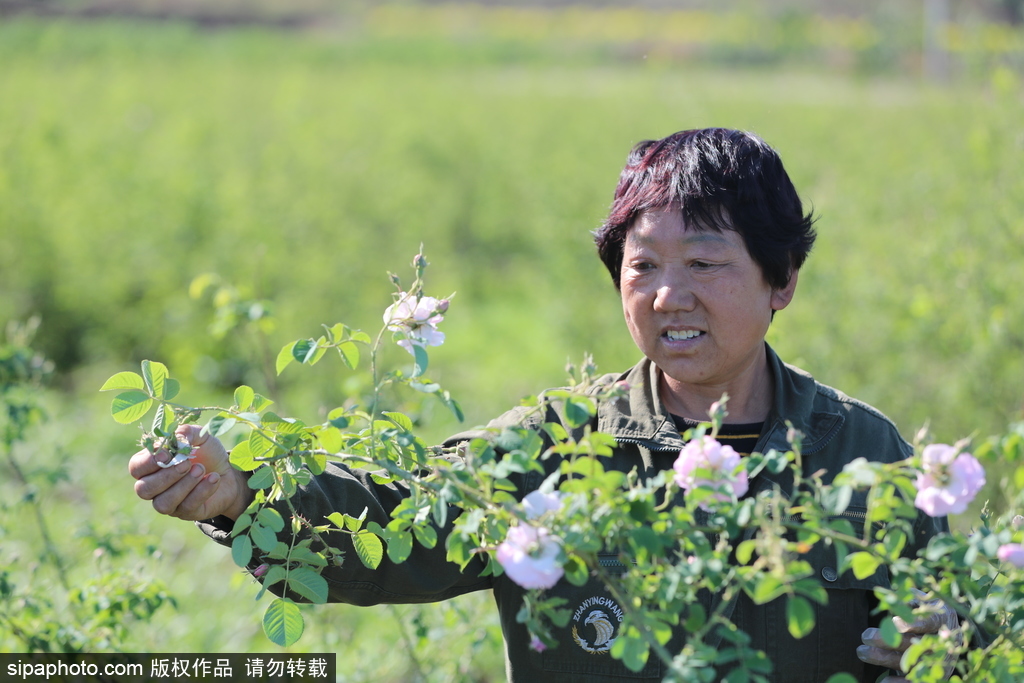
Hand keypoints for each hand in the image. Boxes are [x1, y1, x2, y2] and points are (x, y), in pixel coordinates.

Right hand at [129, 424, 252, 520]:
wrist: (230, 473)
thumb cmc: (207, 454)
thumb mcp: (200, 437)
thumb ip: (187, 432)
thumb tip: (179, 437)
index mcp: (151, 465)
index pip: (136, 467)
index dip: (149, 462)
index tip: (168, 453)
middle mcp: (154, 487)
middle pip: (144, 488)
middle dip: (166, 476)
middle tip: (187, 463)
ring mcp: (169, 502)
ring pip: (163, 503)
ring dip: (183, 485)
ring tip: (201, 470)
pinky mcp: (186, 513)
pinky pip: (187, 507)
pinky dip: (201, 491)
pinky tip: (214, 478)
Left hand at [857, 590, 960, 681]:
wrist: (945, 629)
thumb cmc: (924, 608)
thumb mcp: (919, 598)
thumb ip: (905, 598)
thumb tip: (891, 599)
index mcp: (942, 618)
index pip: (931, 622)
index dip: (915, 623)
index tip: (897, 622)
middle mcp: (944, 641)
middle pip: (916, 644)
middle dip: (890, 640)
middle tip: (866, 635)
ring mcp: (939, 660)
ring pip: (911, 662)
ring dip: (884, 658)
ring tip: (862, 651)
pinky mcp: (932, 675)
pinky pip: (915, 682)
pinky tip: (882, 682)